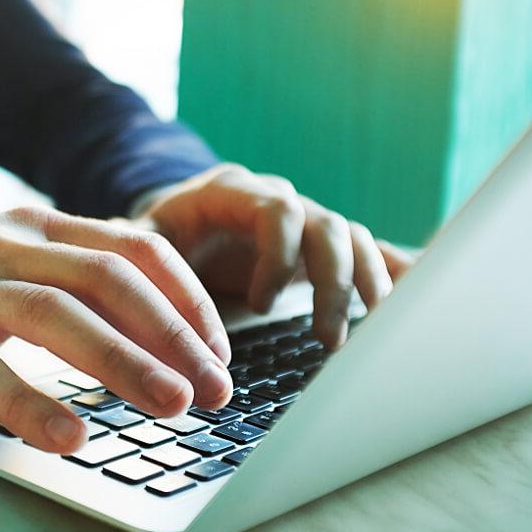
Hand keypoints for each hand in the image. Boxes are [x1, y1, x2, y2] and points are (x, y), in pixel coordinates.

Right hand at [0, 206, 233, 453]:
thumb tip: (144, 314)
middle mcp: (7, 245)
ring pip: (57, 314)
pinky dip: (31, 404)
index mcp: (34, 225)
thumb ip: (63, 271)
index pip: (132, 246)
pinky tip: (71, 436)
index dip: (186, 296)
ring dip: (124, 360)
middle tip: (216, 388)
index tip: (217, 347)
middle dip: (173, 332)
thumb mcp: (4, 255)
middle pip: (108, 278)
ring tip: (173, 405)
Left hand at [132, 164, 416, 348]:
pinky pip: (370, 251)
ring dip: (365, 287)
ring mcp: (304, 220)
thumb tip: (113, 262)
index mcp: (231, 192)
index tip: (260, 305)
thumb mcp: (139, 240)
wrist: (172, 226)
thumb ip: (135, 251)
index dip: (277, 257)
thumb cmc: (153, 236)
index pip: (275, 210)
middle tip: (326, 340)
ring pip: (354, 239)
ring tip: (366, 336)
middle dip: (331, 284)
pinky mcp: (322, 247)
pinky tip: (418, 303)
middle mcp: (277, 199)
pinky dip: (396, 274)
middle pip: (325, 227)